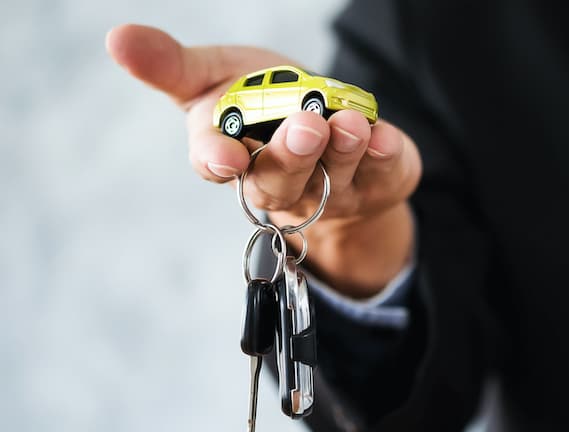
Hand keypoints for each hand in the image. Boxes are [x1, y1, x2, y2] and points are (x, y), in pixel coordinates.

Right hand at [106, 24, 420, 297]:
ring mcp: (329, 189)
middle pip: (278, 179)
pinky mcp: (375, 182)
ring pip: (332, 178)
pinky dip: (384, 156)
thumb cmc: (262, 103)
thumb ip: (171, 64)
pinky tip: (384, 137)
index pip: (215, 163)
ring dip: (341, 150)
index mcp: (230, 153)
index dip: (218, 160)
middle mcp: (278, 181)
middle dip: (293, 153)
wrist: (328, 130)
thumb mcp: (216, 76)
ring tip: (349, 122)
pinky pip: (382, 175)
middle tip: (307, 124)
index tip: (224, 156)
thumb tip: (116, 37)